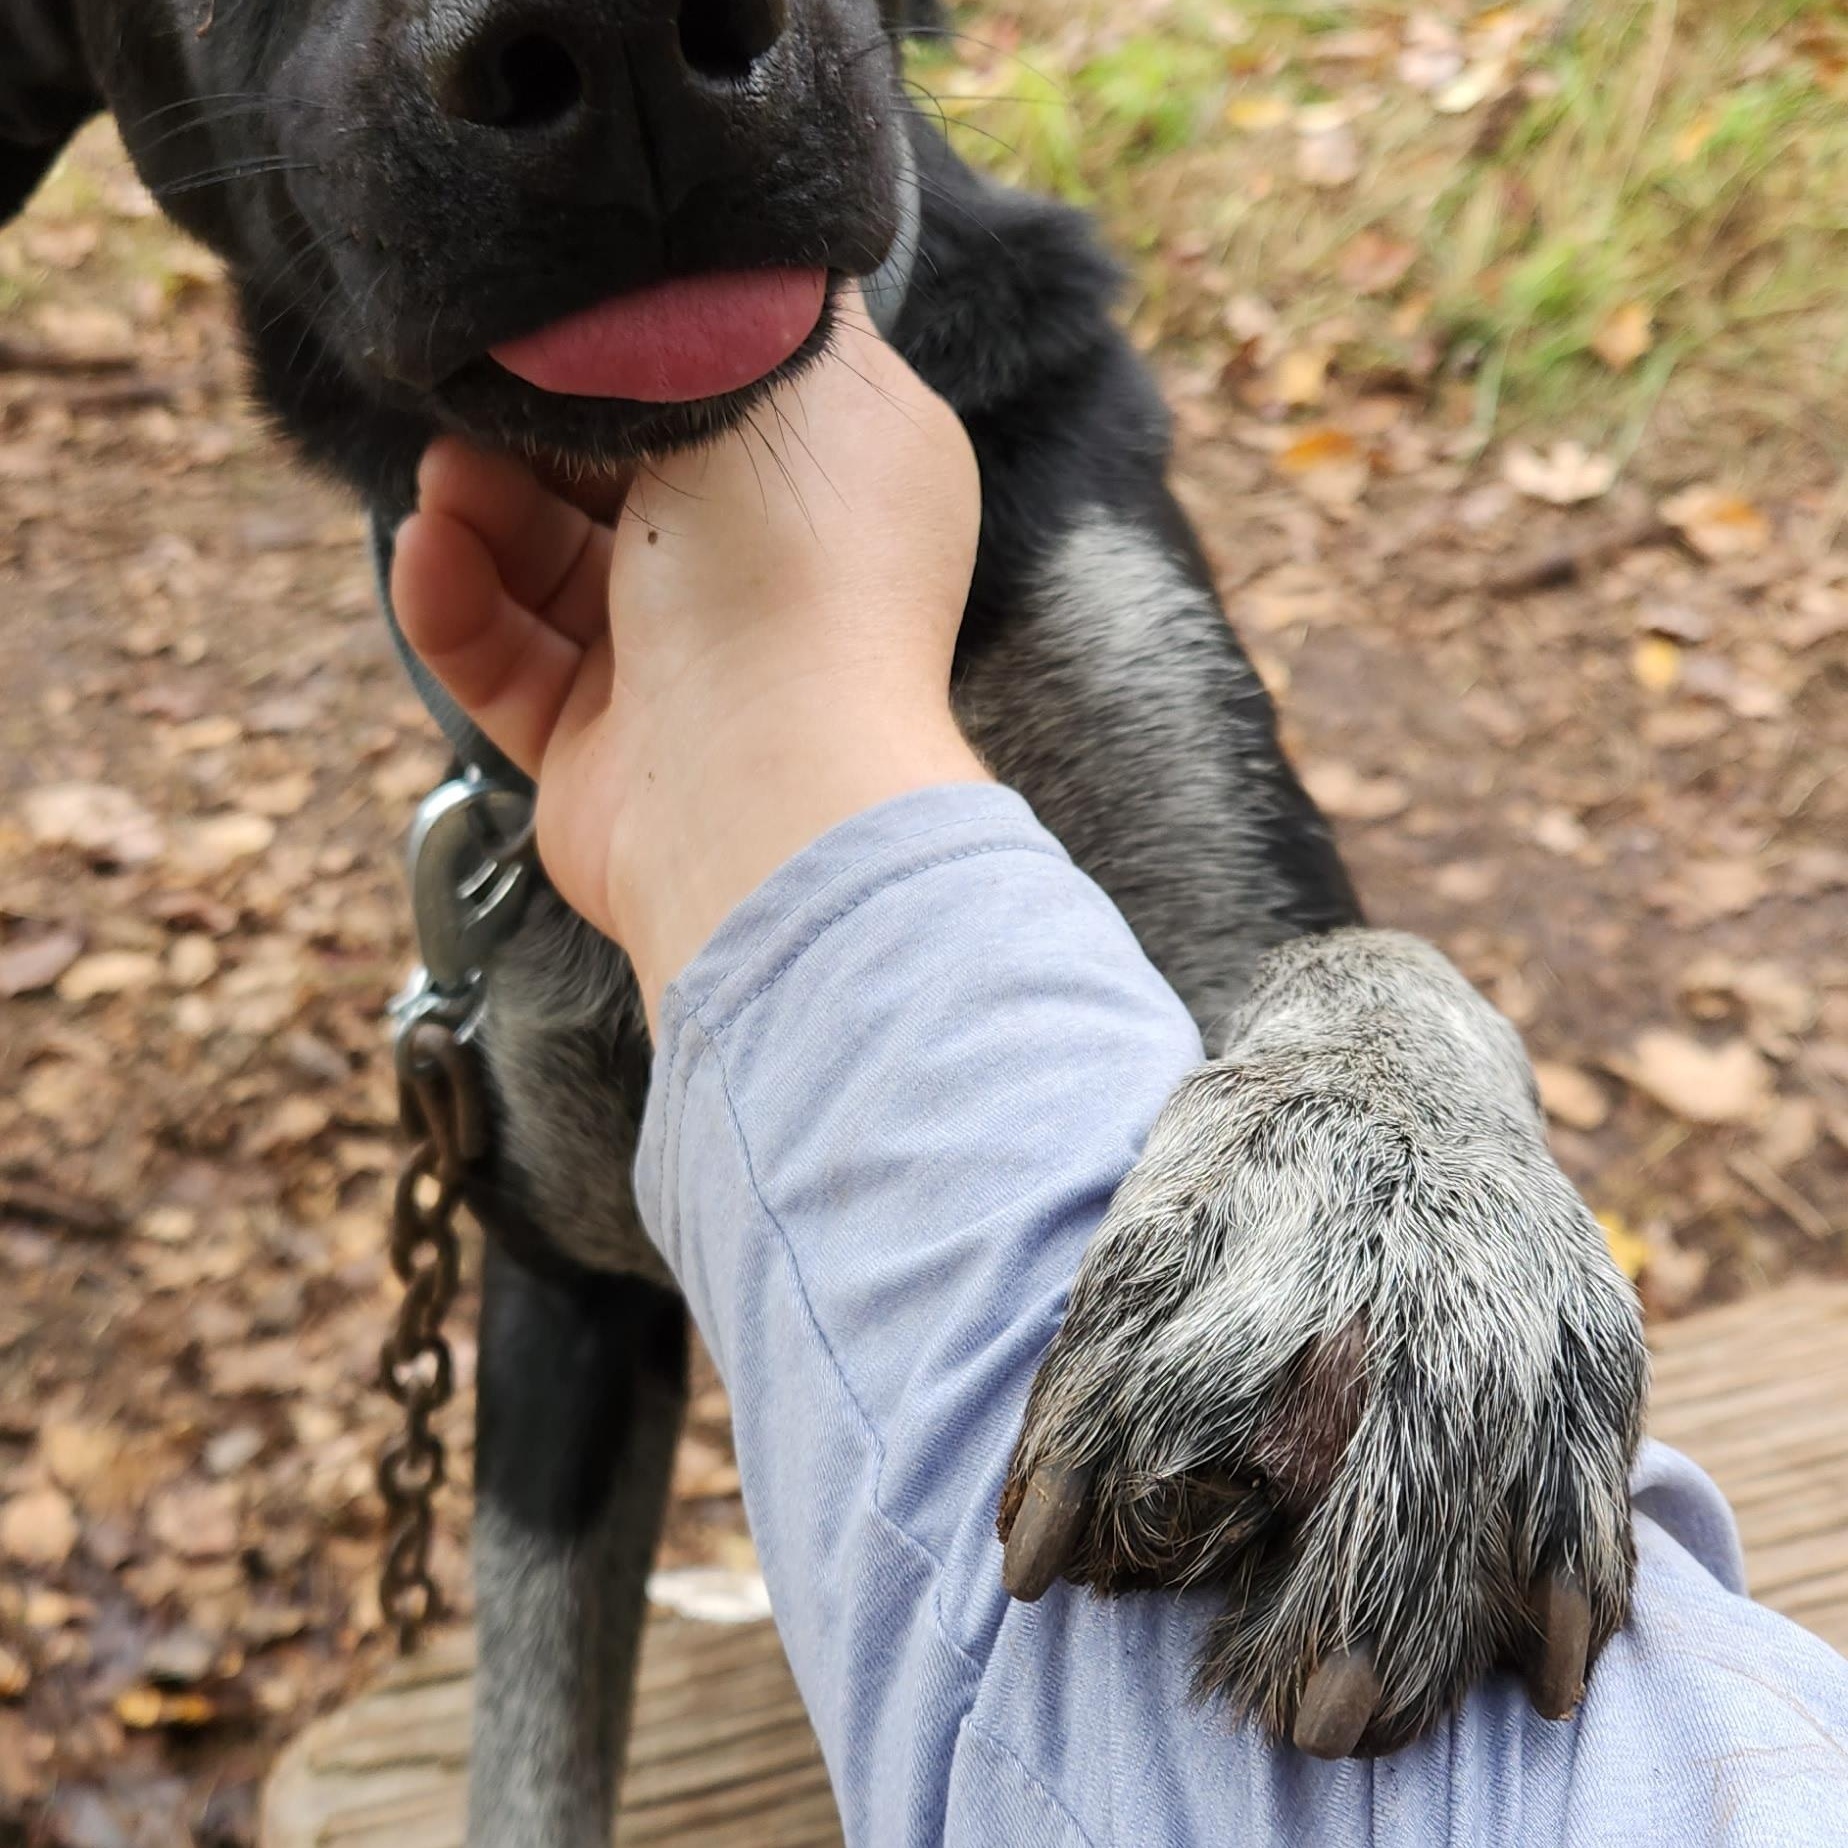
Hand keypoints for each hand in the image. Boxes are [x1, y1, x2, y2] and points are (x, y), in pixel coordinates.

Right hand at [392, 295, 987, 1022]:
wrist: (765, 787)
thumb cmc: (787, 568)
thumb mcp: (775, 374)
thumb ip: (716, 307)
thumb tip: (667, 266)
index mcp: (843, 481)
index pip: (733, 387)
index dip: (643, 345)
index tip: (565, 313)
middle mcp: (769, 573)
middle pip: (623, 476)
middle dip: (538, 428)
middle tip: (483, 389)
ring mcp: (687, 668)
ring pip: (552, 565)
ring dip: (481, 507)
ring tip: (445, 478)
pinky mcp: (604, 748)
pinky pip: (509, 660)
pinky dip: (459, 603)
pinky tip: (427, 552)